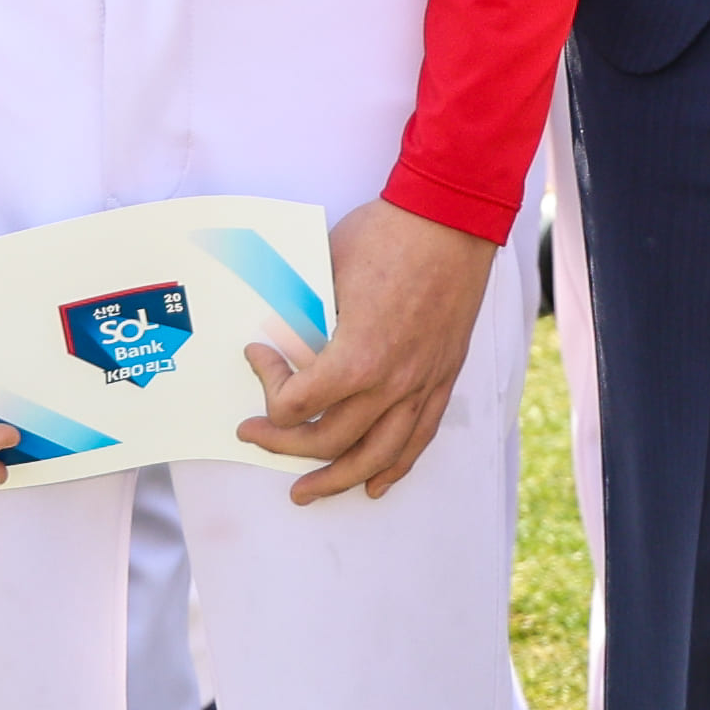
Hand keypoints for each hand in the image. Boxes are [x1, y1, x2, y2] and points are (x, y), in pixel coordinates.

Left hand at [236, 200, 496, 500]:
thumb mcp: (325, 269)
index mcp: (356, 357)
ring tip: (308, 492)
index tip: (259, 357)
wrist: (451, 218)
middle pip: (328, 441)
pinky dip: (395, 467)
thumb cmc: (388, 235)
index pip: (296, 404)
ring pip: (376, 456)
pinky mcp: (443, 377)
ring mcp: (421, 383)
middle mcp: (391, 383)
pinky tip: (376, 483)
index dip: (267, 386)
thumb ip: (301, 312)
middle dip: (283, 444)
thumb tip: (274, 330)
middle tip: (257, 435)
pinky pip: (419, 437)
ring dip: (337, 480)